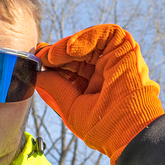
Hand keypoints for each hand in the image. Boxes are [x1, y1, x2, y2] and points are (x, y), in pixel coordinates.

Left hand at [35, 24, 163, 164]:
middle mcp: (106, 70)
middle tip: (40, 56)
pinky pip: (103, 34)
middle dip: (56, 54)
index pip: (71, 67)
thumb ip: (54, 87)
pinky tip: (69, 51)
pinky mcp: (126, 48)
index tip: (38, 62)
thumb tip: (37, 74)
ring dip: (66, 47)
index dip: (54, 63)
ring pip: (88, 42)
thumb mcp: (70, 106)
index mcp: (95, 84)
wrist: (127, 131)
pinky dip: (84, 38)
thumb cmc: (102, 126)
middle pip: (77, 53)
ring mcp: (116, 58)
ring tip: (51, 56)